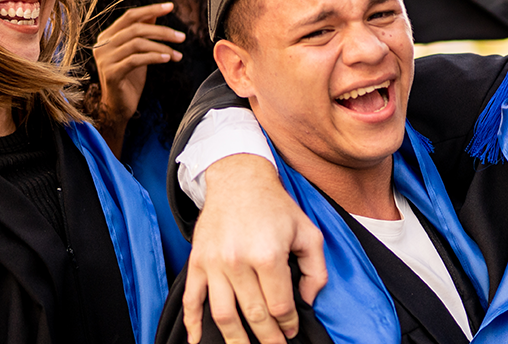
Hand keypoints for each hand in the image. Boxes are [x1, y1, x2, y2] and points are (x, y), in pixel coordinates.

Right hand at [92, 2, 185, 145]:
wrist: (119, 106)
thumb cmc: (130, 77)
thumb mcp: (137, 52)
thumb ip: (142, 33)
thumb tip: (155, 13)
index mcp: (107, 36)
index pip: (130, 16)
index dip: (151, 9)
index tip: (171, 7)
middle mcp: (103, 45)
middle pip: (136, 28)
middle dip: (162, 31)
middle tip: (182, 37)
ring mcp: (105, 59)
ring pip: (138, 43)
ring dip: (162, 47)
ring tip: (178, 54)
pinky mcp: (112, 73)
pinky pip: (136, 59)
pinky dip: (154, 57)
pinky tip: (168, 59)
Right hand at [183, 155, 326, 343]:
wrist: (239, 180)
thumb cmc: (276, 207)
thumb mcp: (308, 233)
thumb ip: (316, 270)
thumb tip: (307, 301)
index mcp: (267, 255)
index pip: (279, 306)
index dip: (287, 324)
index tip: (291, 330)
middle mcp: (238, 261)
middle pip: (253, 314)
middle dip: (266, 337)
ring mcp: (214, 263)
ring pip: (222, 314)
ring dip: (235, 338)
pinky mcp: (197, 261)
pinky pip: (191, 299)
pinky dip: (193, 323)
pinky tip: (199, 339)